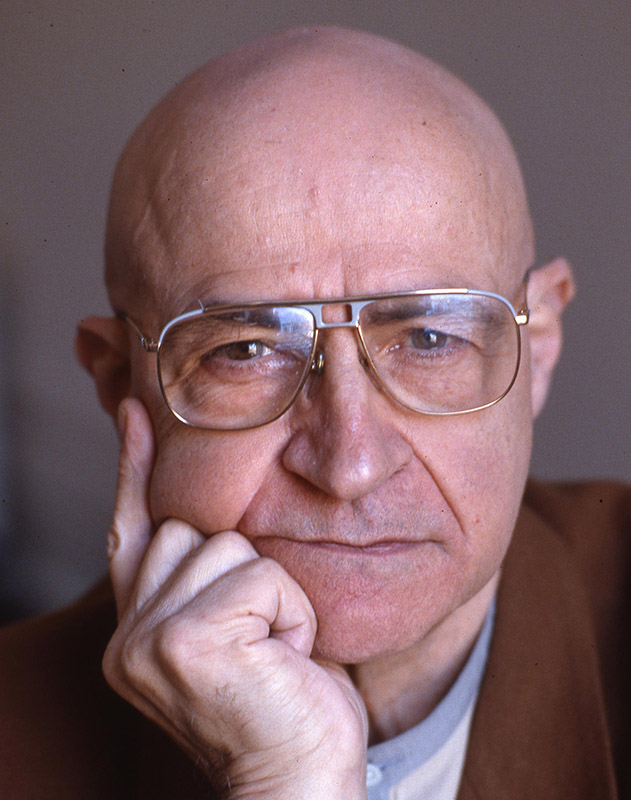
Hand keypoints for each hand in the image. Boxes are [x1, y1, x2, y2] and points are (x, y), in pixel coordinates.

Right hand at [102, 398, 368, 798]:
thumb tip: (209, 515)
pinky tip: (287, 658)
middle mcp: (130, 635)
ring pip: (230, 545)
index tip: (136, 414)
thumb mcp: (244, 631)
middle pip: (194, 527)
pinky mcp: (188, 640)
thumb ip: (209, 579)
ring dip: (276, 594)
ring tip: (278, 650)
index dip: (134, 469)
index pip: (133, 531)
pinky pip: (261, 575)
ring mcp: (151, 638)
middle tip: (267, 638)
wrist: (303, 781)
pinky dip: (292, 611)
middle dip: (247, 570)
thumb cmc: (286, 703)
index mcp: (139, 630)